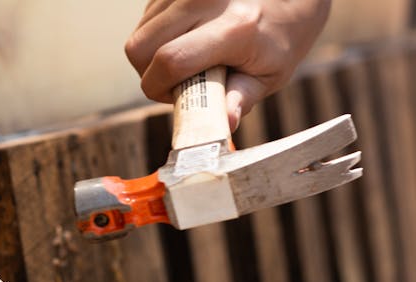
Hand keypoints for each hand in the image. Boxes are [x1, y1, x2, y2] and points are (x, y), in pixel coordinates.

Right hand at [125, 0, 330, 129]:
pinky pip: (147, 18)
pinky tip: (184, 36)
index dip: (161, 89)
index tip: (175, 97)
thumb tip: (226, 123)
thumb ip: (242, 99)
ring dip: (152, 54)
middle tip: (177, 80)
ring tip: (185, 56)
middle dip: (149, 74)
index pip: (170, 61)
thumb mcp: (271, 74)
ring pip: (139, 33)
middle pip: (140, 48)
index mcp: (235, 27)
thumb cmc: (282, 34)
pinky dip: (158, 35)